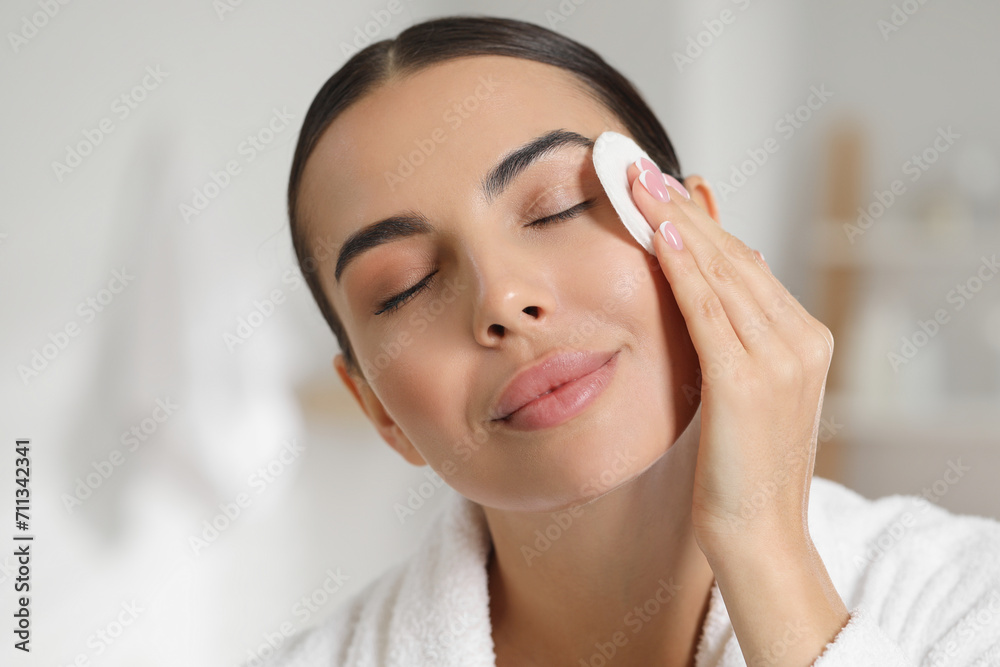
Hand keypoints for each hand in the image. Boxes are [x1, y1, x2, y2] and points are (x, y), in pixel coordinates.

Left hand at [625, 161, 834, 557]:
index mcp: (802, 339)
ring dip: (674, 220)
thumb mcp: (743, 391)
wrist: (760, 536)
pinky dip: (681, 263)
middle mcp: (800, 339)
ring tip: (635, 179)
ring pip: (720, 270)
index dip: (698, 221)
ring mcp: (780, 358)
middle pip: (733, 255)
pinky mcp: (747, 381)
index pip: (744, 263)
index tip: (660, 185)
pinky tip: (654, 229)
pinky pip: (707, 307)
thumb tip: (727, 271)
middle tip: (637, 164)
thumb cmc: (740, 470)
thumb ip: (736, 333)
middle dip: (681, 206)